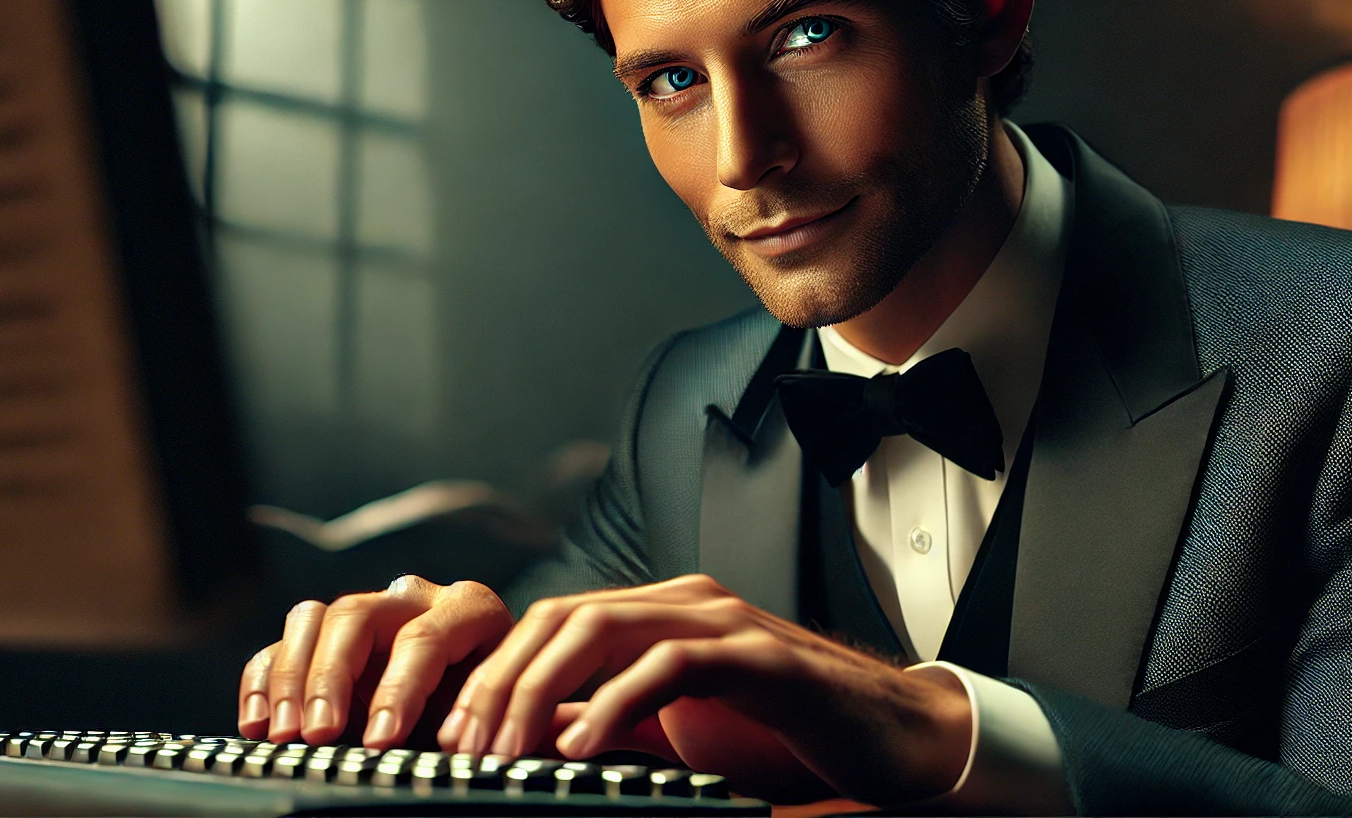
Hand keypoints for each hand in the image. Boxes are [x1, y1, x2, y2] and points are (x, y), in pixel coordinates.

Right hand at [237, 576, 513, 747]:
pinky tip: (256, 725)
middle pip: (358, 615)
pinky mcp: (326, 638)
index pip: (426, 637)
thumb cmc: (496, 713)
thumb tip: (465, 747)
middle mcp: (414, 599)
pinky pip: (283, 642)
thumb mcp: (503, 716)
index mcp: (469, 609)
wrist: (480, 708)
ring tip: (283, 734)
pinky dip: (263, 680)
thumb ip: (488, 722)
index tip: (380, 742)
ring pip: (316, 619)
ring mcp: (366, 612)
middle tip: (319, 735)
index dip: (400, 690)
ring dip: (291, 678)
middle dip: (332, 678)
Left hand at [438, 573, 971, 806]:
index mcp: (665, 613)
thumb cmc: (793, 732)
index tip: (455, 732)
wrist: (896, 739)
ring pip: (603, 628)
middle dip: (501, 681)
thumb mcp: (684, 727)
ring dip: (541, 689)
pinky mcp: (762, 659)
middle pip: (564, 616)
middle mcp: (689, 603)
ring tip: (508, 748)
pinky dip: (617, 703)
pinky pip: (673, 664)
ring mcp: (726, 623)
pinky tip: (581, 747)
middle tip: (465, 745)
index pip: (556, 619)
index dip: (496, 670)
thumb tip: (544, 733)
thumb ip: (619, 717)